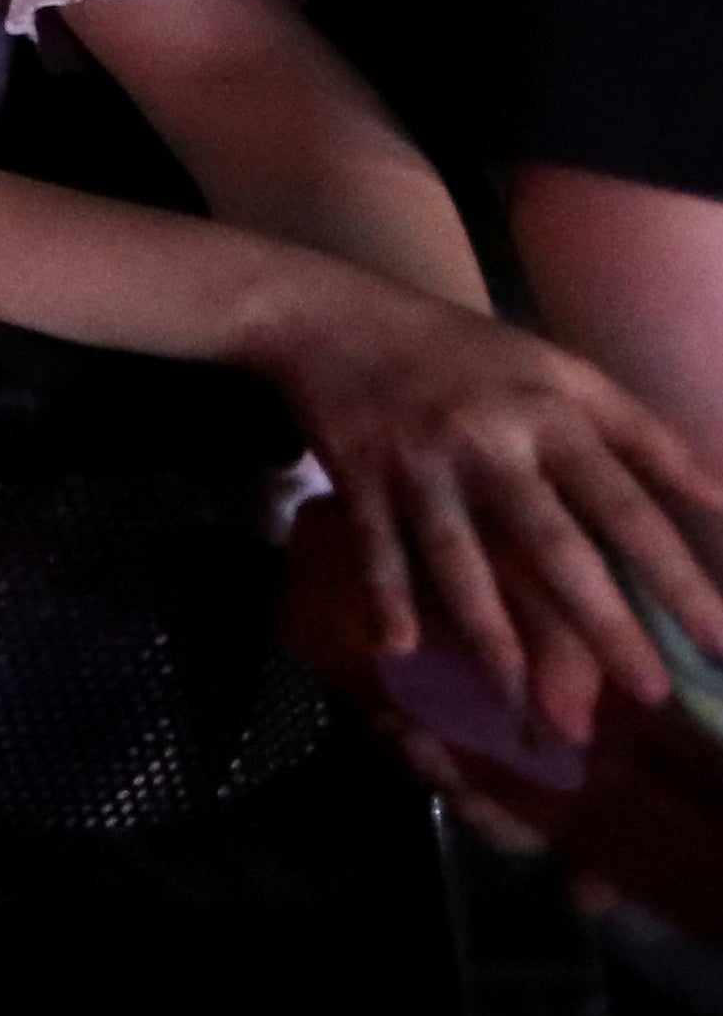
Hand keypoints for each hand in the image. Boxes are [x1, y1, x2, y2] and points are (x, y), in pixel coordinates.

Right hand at [251, 280, 722, 747]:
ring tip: (529, 700)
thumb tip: (718, 493)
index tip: (717, 638)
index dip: (674, 571)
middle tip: (650, 692)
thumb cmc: (462, 350)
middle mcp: (488, 441)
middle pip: (553, 543)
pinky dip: (386, 596)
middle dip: (605, 622)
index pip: (623, 502)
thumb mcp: (557, 369)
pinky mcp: (357, 477)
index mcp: (549, 411)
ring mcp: (419, 463)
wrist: (331, 315)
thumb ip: (636, 429)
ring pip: (460, 558)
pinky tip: (400, 649)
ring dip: (494, 633)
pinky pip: (376, 547)